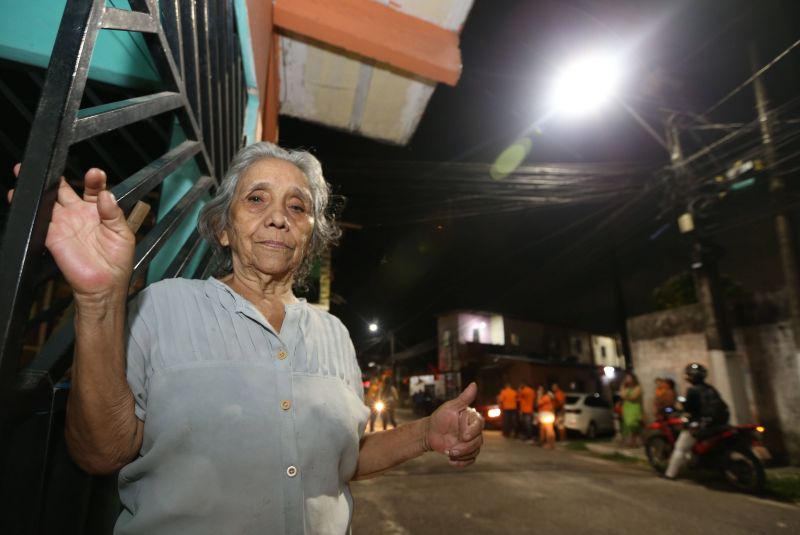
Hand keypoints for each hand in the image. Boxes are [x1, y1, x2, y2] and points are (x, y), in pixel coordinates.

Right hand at [9, 164, 134, 299]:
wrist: (104, 287)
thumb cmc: (117, 263)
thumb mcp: (123, 234)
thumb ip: (114, 214)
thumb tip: (107, 195)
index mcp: (98, 212)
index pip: (93, 189)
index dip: (94, 180)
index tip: (95, 173)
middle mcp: (78, 215)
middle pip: (63, 190)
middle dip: (56, 176)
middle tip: (52, 162)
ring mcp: (64, 225)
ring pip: (48, 201)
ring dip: (39, 188)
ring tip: (31, 172)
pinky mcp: (52, 237)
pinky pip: (39, 221)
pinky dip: (31, 209)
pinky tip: (26, 196)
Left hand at [425, 382, 483, 466]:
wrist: (430, 432)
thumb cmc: (440, 417)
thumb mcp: (450, 407)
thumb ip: (464, 398)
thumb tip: (474, 384)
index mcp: (472, 419)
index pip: (479, 424)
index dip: (473, 431)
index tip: (463, 436)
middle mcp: (473, 431)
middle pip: (478, 441)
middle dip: (465, 447)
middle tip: (451, 449)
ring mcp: (470, 443)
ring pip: (474, 452)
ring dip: (462, 455)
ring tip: (448, 453)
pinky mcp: (466, 453)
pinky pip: (470, 460)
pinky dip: (461, 463)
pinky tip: (451, 461)